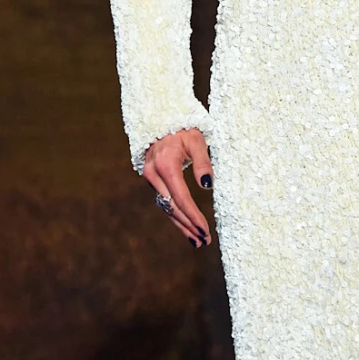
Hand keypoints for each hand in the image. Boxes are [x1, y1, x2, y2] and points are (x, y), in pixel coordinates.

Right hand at [143, 129, 212, 248]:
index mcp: (166, 165)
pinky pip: (165, 202)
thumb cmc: (183, 128)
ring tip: (197, 241)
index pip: (181, 198)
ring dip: (182, 225)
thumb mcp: (197, 140)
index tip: (205, 230)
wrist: (161, 118)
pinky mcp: (153, 180)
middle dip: (189, 226)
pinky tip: (186, 227)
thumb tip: (207, 185)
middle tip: (204, 241)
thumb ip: (203, 162)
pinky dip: (176, 215)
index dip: (193, 216)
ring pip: (167, 207)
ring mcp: (151, 178)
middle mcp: (154, 175)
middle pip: (173, 207)